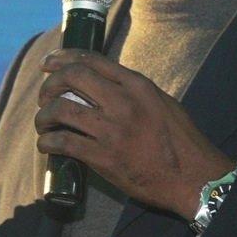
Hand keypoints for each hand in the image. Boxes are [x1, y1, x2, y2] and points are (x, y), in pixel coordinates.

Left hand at [36, 49, 235, 219]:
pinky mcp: (104, 158)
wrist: (194, 178)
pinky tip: (47, 145)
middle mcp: (123, 102)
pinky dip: (48, 142)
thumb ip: (133, 90)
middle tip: (44, 96)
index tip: (48, 63)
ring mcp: (112, 130)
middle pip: (72, 78)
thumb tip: (101, 84)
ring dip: (44, 116)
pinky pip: (64, 143)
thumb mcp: (161, 102)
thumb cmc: (180, 141)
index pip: (92, 60)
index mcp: (138, 85)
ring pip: (61, 110)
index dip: (63, 58)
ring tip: (43, 123)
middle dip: (50, 84)